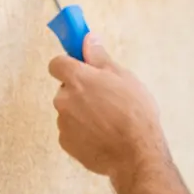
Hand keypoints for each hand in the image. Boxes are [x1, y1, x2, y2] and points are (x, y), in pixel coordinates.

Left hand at [49, 35, 167, 182]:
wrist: (136, 153)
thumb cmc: (134, 113)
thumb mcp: (124, 78)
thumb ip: (100, 58)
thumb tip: (88, 39)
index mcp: (78, 79)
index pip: (57, 63)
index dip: (70, 64)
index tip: (83, 68)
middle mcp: (64, 99)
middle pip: (66, 89)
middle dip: (81, 92)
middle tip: (107, 99)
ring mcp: (63, 123)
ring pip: (70, 111)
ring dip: (83, 113)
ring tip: (110, 121)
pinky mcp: (66, 143)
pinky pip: (72, 131)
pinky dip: (84, 132)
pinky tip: (104, 136)